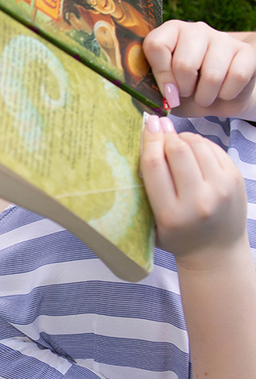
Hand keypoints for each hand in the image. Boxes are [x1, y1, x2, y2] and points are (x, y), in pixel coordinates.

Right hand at [140, 115, 246, 269]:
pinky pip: (214, 149)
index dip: (149, 140)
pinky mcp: (235, 180)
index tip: (145, 126)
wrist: (216, 252)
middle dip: (165, 135)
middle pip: (177, 151)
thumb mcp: (152, 221)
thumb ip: (145, 189)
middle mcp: (198, 201)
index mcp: (171, 214)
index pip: (155, 166)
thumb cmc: (177, 237)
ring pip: (198, 145)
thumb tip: (144, 142)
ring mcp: (221, 189)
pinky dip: (200, 143)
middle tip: (158, 128)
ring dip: (183, 137)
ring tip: (174, 142)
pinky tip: (192, 149)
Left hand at [143, 20, 255, 118]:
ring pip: (211, 75)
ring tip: (203, 95)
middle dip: (183, 89)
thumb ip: (146, 91)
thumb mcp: (160, 93)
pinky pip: (236, 77)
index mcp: (168, 34)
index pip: (155, 45)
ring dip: (205, 96)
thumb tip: (137, 93)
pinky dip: (226, 94)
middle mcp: (195, 29)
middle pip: (184, 64)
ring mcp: (222, 38)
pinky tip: (222, 91)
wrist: (217, 97)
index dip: (160, 75)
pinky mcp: (246, 52)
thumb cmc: (182, 93)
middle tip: (186, 93)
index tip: (166, 93)